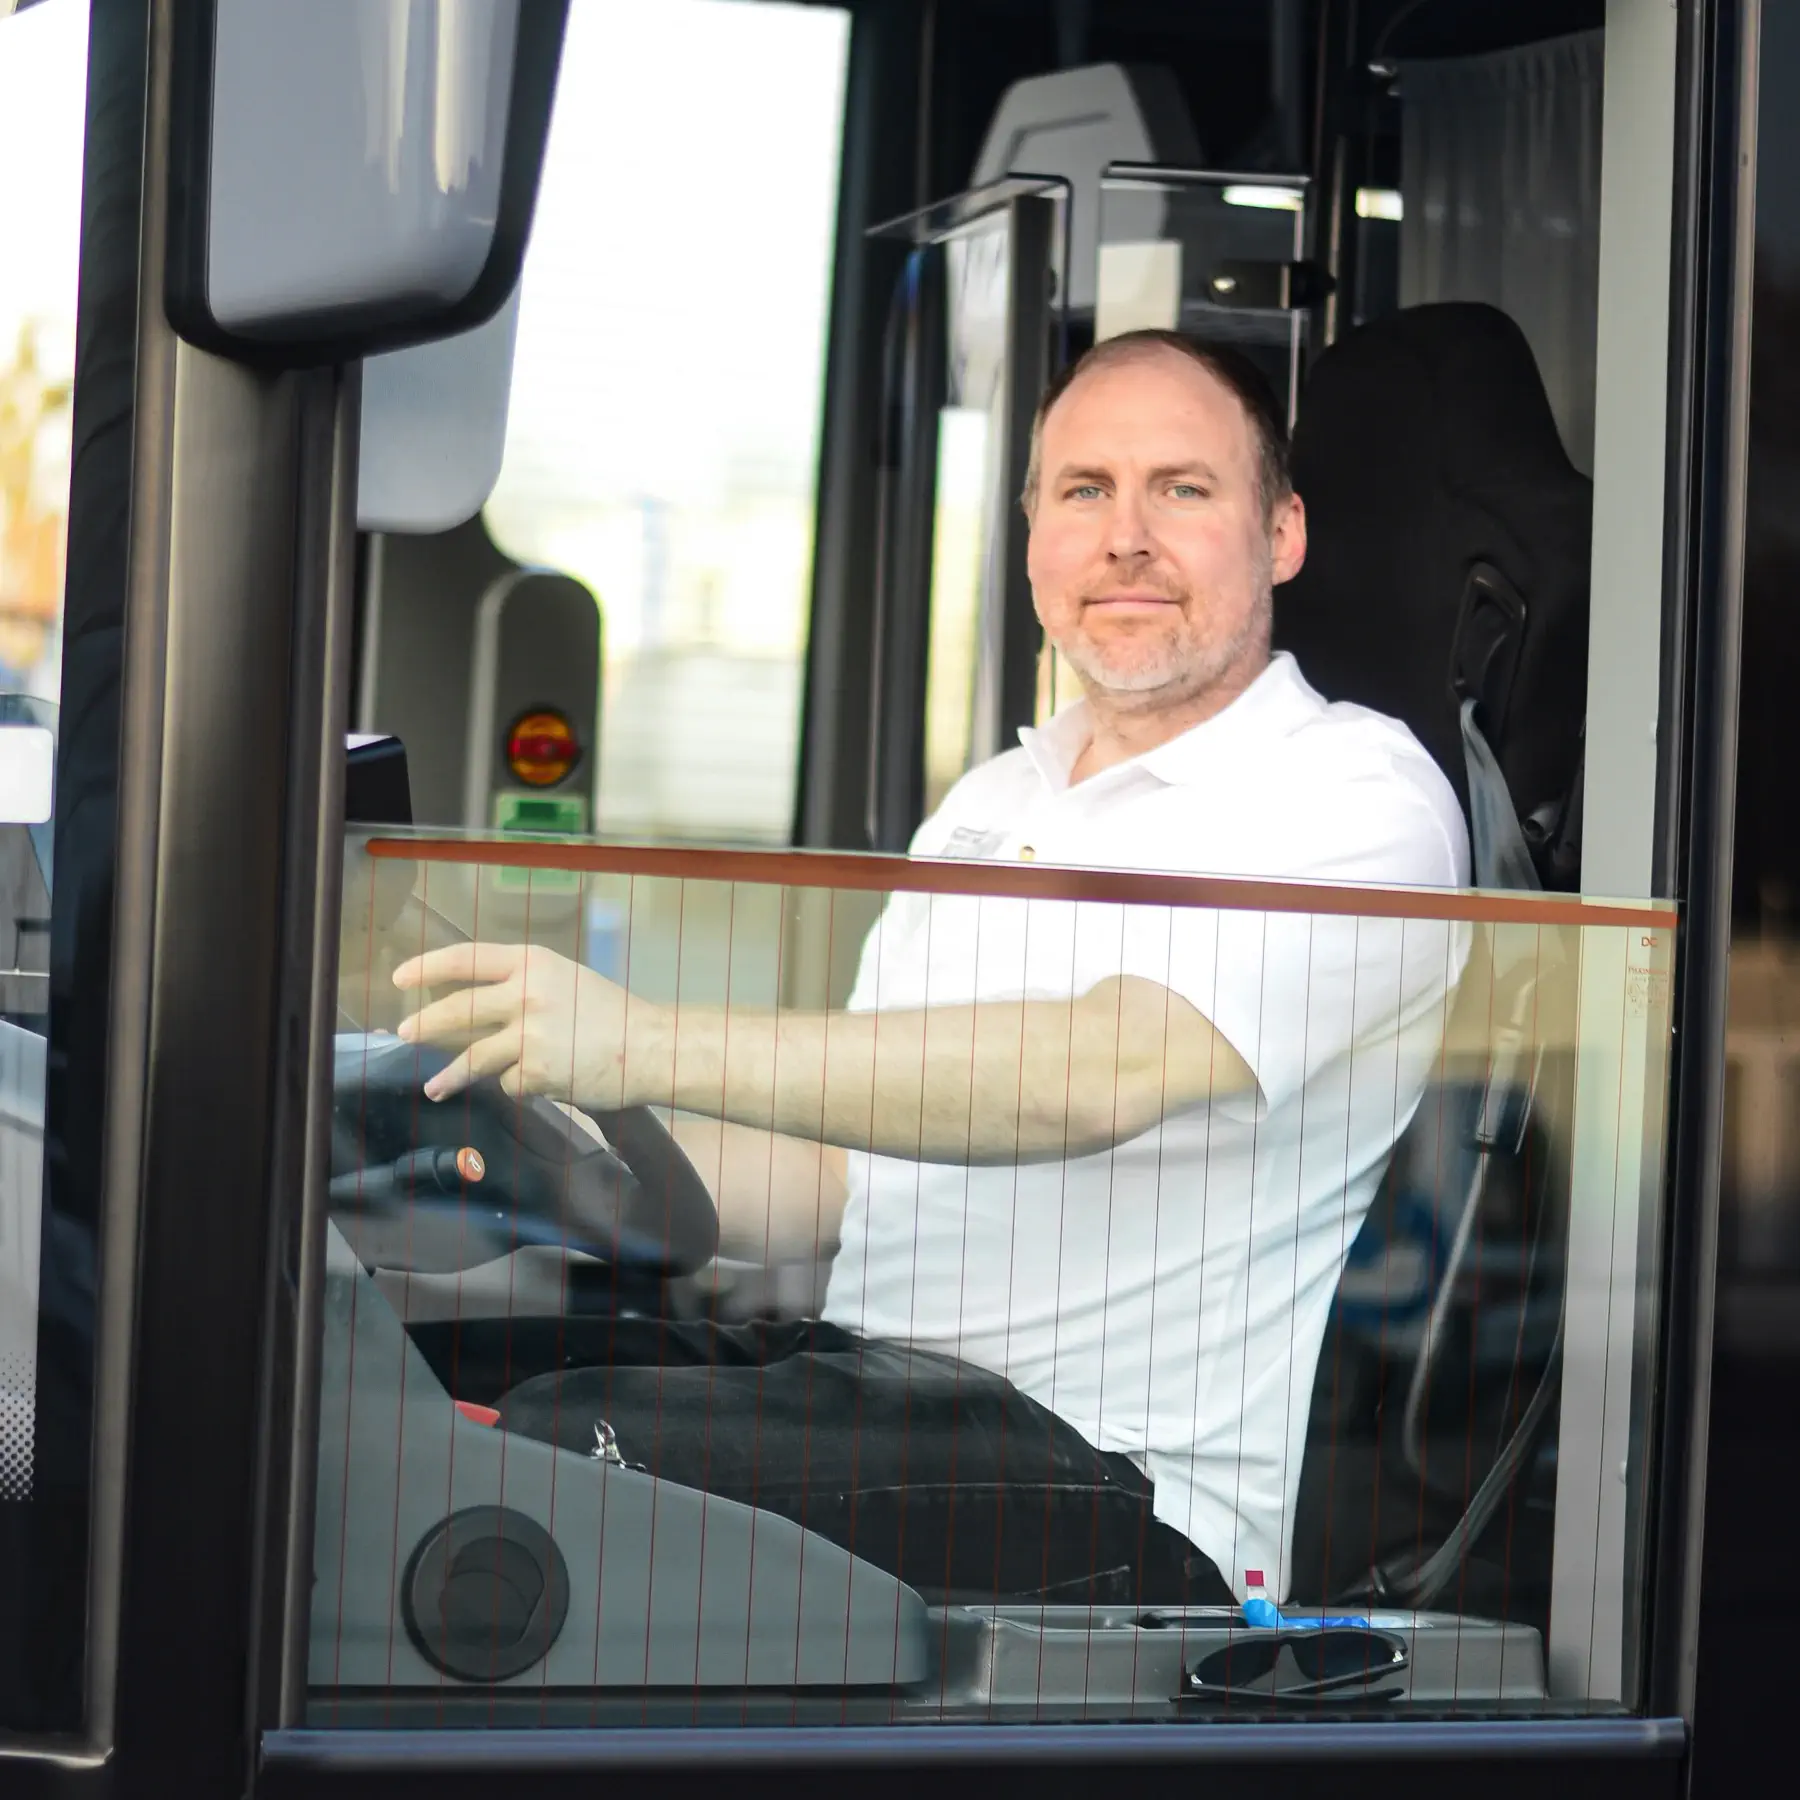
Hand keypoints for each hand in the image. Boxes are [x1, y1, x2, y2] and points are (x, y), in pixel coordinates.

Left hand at [392, 942, 661, 1108]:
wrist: (649, 1046)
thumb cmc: (610, 1013)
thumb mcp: (563, 980)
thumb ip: (521, 987)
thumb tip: (472, 1008)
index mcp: (532, 963)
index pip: (466, 958)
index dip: (428, 967)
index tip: (401, 978)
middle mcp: (527, 993)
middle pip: (458, 1009)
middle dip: (425, 1024)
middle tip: (404, 1032)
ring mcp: (530, 1033)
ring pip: (473, 1057)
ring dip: (450, 1076)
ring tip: (435, 1087)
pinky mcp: (538, 1071)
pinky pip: (509, 1082)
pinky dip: (519, 1086)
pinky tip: (542, 1082)